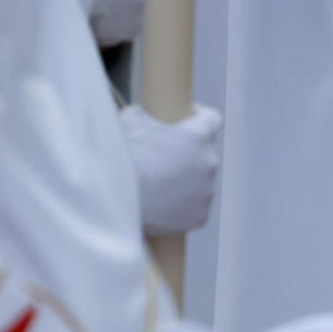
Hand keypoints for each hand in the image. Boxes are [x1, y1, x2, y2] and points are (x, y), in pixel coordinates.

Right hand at [119, 103, 222, 236]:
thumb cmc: (128, 156)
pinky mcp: (200, 216)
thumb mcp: (131, 122)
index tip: (189, 119)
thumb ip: (141, 114)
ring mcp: (206, 191)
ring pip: (200, 184)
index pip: (212, 119)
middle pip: (202, 155)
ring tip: (159, 188)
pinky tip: (163, 207)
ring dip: (186, 183)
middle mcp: (209, 162)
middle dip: (186, 156)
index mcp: (198, 136)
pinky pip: (194, 209)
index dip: (200, 117)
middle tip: (162, 161)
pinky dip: (182, 208)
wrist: (120, 195)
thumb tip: (137, 115)